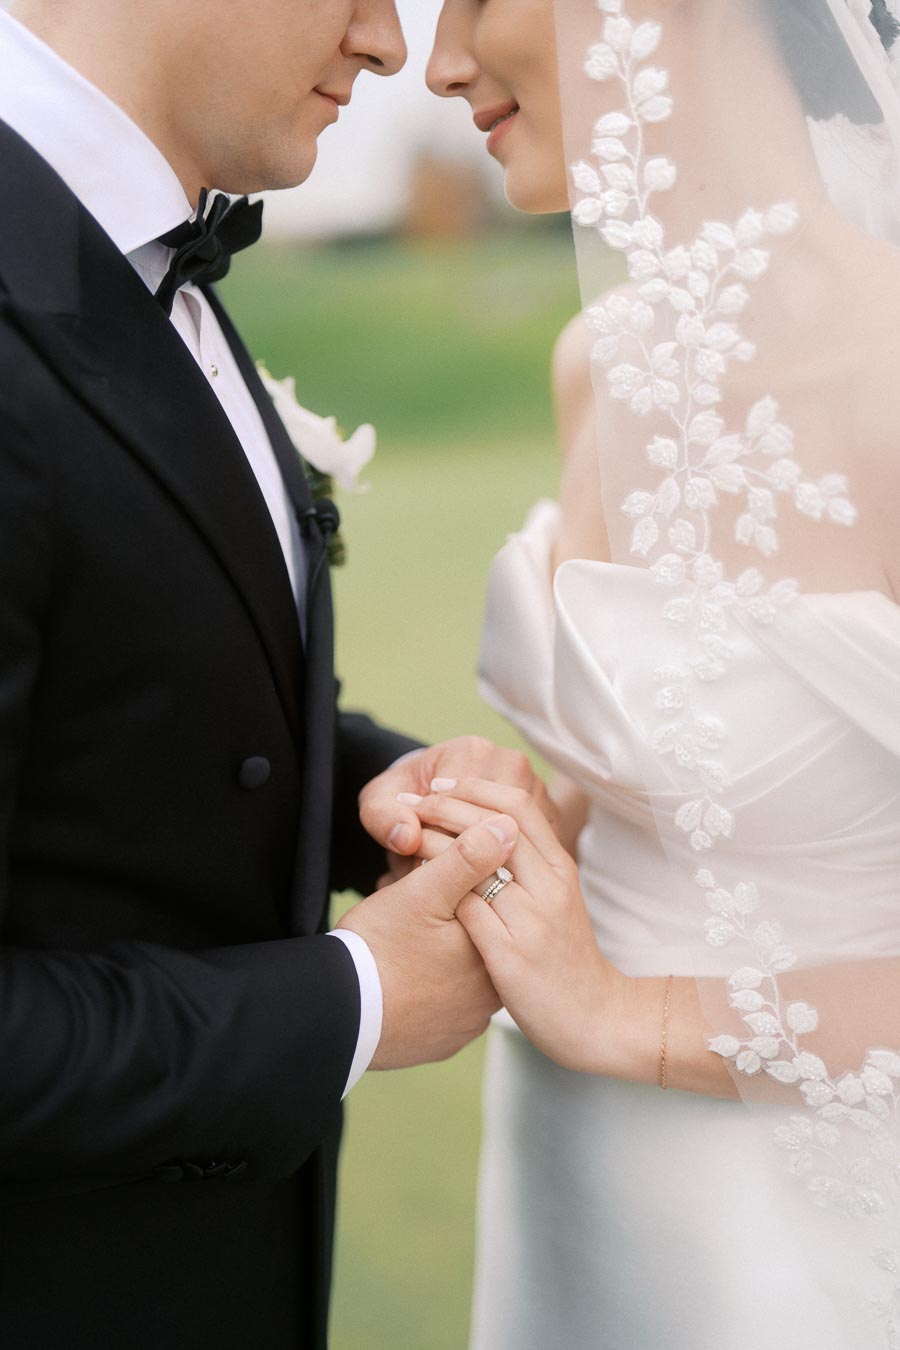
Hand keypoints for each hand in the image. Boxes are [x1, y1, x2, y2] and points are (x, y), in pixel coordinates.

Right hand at [337, 813, 517, 1070]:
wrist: (336, 1015)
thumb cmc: (378, 949)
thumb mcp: (422, 891)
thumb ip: (468, 857)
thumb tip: (508, 826)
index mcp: (494, 952)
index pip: (491, 906)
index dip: (460, 886)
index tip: (425, 884)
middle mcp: (491, 995)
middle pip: (478, 940)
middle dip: (451, 921)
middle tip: (410, 916)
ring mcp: (467, 1023)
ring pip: (462, 973)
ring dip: (441, 954)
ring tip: (403, 941)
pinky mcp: (444, 1041)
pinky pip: (445, 1004)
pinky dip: (430, 987)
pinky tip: (404, 974)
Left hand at [359, 736, 555, 866]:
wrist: (428, 790)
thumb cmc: (403, 798)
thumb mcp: (379, 804)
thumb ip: (383, 818)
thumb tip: (407, 837)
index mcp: (474, 752)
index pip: (467, 809)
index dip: (442, 847)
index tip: (418, 867)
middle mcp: (514, 765)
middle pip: (500, 825)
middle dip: (470, 858)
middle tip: (440, 881)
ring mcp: (537, 790)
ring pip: (521, 842)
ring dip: (493, 867)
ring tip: (462, 885)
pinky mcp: (549, 816)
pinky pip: (534, 850)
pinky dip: (511, 868)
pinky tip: (485, 883)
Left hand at [404, 779, 634, 1075]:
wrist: (596, 1019)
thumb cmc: (567, 959)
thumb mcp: (559, 903)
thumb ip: (535, 865)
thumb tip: (503, 829)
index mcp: (561, 868)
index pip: (519, 804)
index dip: (476, 788)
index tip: (442, 785)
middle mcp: (550, 888)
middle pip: (494, 825)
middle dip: (446, 805)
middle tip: (412, 803)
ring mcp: (532, 921)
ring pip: (477, 862)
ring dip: (435, 840)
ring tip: (405, 834)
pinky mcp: (510, 955)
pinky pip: (466, 908)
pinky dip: (436, 887)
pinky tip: (411, 882)